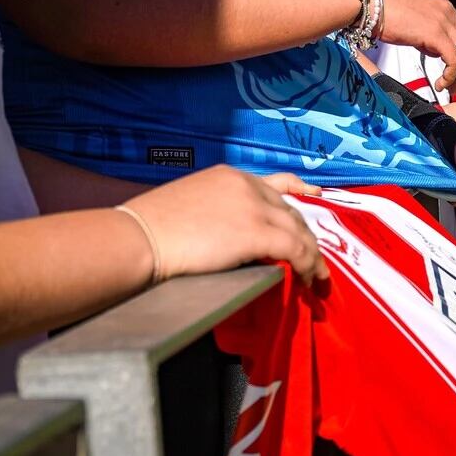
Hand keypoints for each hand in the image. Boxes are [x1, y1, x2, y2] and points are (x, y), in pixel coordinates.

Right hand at [124, 166, 327, 283]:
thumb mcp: (191, 204)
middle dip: (306, 235)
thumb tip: (232, 232)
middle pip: (291, 211)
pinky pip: (296, 250)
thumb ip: (219, 209)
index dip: (299, 195)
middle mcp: (247, 185)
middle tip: (315, 257)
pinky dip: (308, 266)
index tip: (314, 197)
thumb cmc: (150, 228)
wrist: (138, 238)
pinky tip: (308, 279)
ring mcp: (254, 207)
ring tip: (316, 276)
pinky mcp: (257, 232)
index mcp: (229, 176)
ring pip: (299, 230)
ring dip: (312, 255)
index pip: (275, 186)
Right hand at [373, 0, 455, 91]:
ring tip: (449, 87)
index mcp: (441, 2)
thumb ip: (424, 26)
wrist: (366, 0)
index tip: (452, 66)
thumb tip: (429, 46)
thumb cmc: (378, 6)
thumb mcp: (410, 13)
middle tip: (455, 81)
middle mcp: (446, 9)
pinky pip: (453, 61)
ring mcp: (443, 21)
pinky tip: (441, 84)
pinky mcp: (436, 35)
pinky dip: (451, 76)